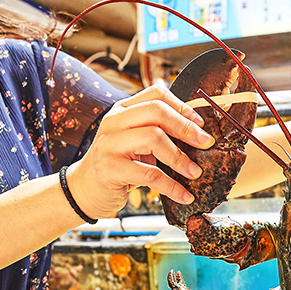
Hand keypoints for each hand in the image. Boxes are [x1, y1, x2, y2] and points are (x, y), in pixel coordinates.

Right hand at [65, 84, 214, 218]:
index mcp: (122, 110)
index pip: (156, 94)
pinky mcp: (109, 168)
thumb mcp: (136, 143)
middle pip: (156, 112)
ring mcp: (109, 143)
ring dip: (180, 158)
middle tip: (206, 144)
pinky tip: (184, 195)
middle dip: (186, 128)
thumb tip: (198, 133)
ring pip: (153, 138)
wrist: (85, 190)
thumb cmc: (118, 165)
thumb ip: (157, 132)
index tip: (201, 124)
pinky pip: (149, 173)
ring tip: (195, 172)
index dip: (182, 106)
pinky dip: (171, 186)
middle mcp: (114, 121)